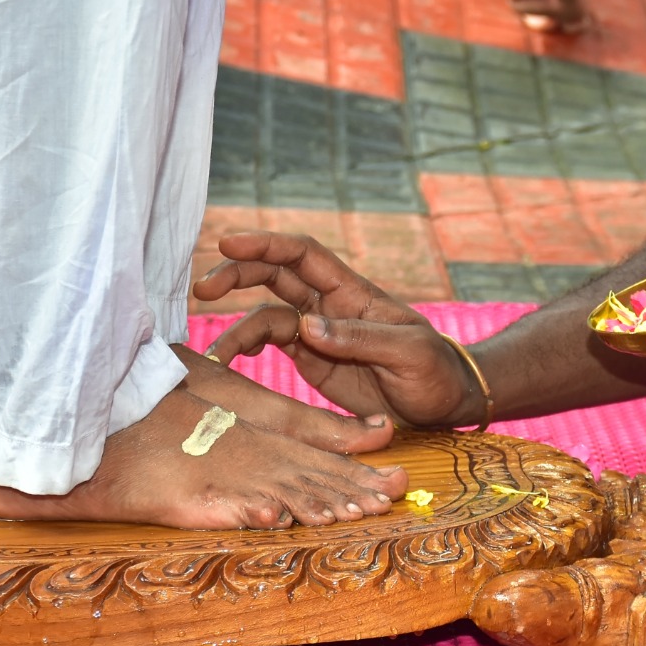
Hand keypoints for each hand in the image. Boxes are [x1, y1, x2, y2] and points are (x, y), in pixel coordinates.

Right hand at [192, 232, 485, 427]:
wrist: (443, 403)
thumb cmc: (434, 371)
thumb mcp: (408, 352)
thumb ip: (360, 338)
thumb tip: (308, 326)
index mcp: (352, 292)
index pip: (303, 254)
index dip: (267, 244)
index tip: (229, 243)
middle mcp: (329, 304)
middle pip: (275, 275)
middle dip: (238, 273)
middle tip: (202, 286)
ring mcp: (318, 332)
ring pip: (267, 313)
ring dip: (237, 324)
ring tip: (213, 352)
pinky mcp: (312, 359)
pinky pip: (272, 345)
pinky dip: (247, 347)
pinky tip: (228, 360)